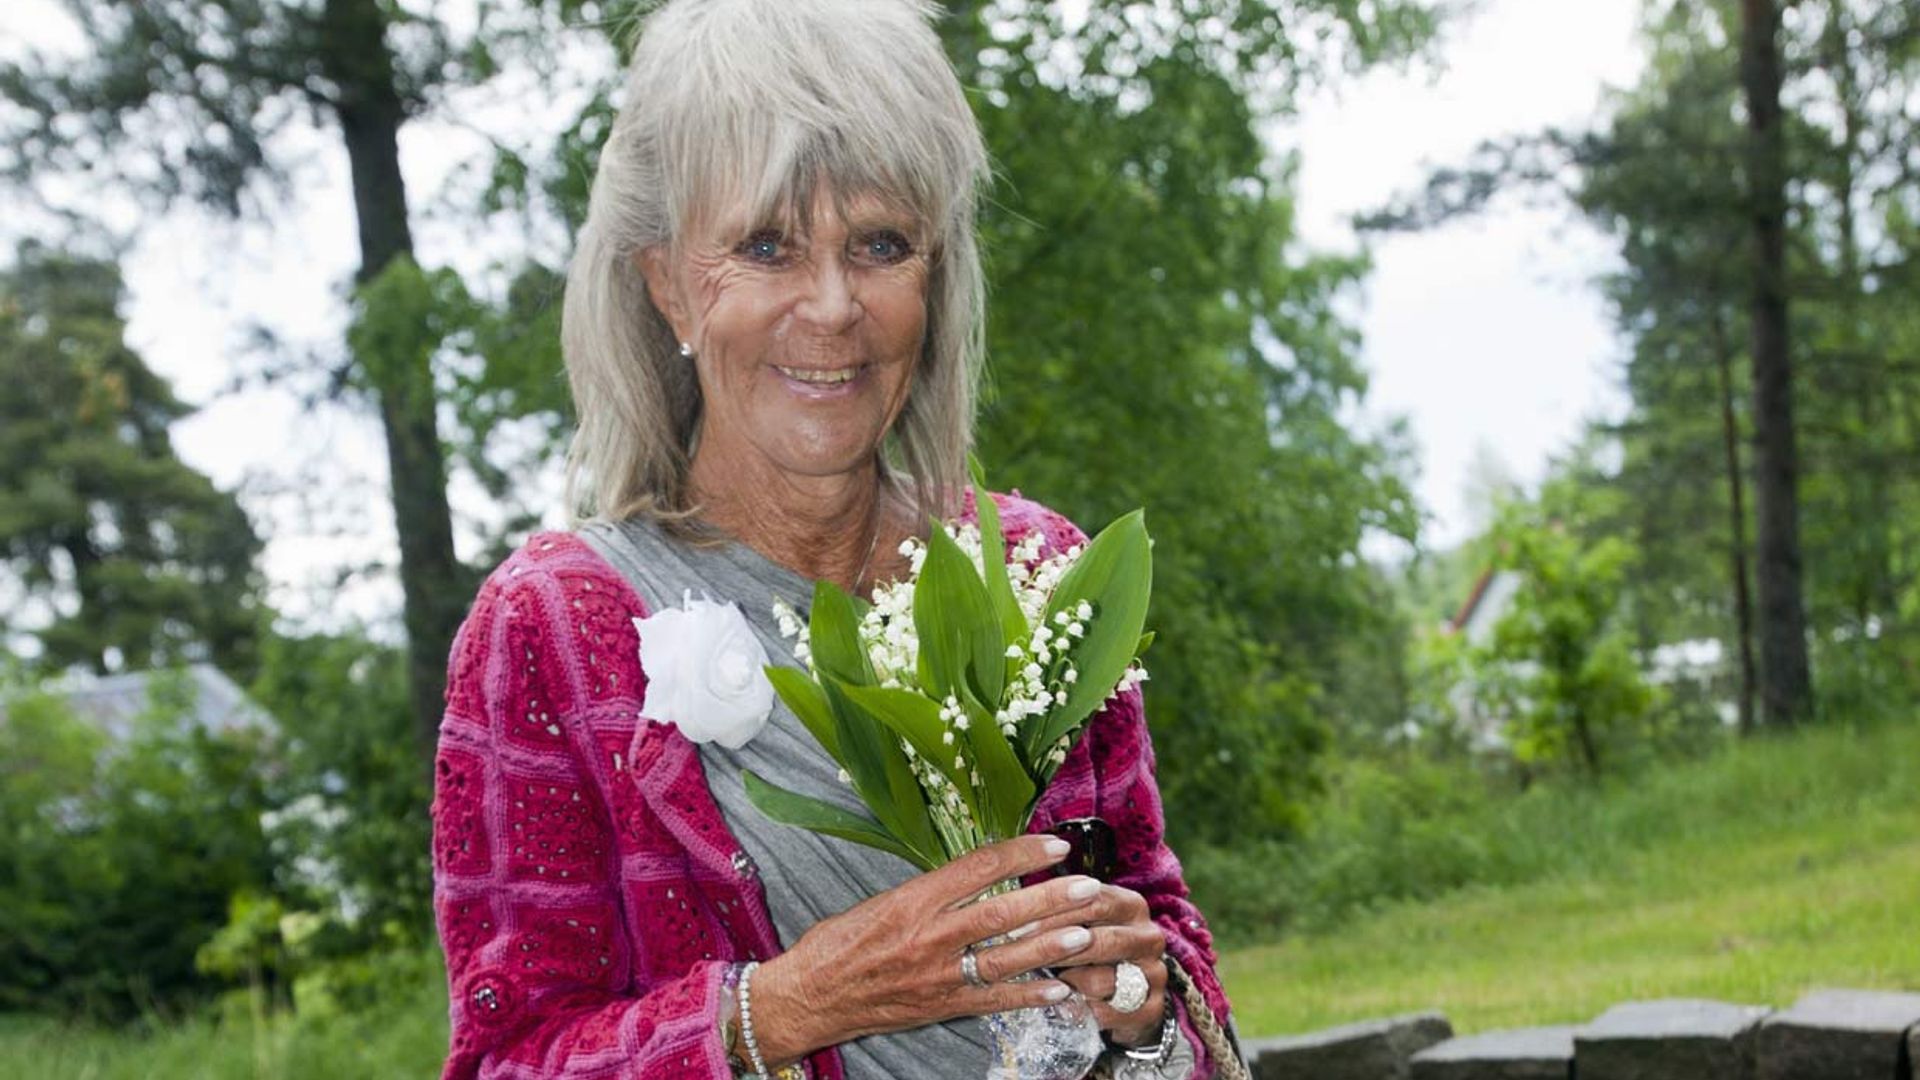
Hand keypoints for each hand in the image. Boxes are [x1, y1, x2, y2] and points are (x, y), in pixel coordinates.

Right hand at [745, 835, 1109, 1065]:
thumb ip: (930, 889)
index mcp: (913, 899)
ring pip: (1005, 957)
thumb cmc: (840, 943)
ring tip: (1085, 932)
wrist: (809, 996)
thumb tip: (979, 871)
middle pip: (1002, 913)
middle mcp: (929, 935)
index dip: (1022, 854)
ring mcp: (937, 975)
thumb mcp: (881, 900)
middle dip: (1050, 899)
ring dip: (1049, 946)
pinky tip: (1059, 988)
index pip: (979, 868)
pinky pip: (993, 1001)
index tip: (1056, 846)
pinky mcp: (941, 1006)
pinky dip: (1028, 995)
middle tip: (1089, 886)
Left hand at [1020, 883, 1168, 1045]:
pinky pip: (1108, 1014)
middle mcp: (1148, 937)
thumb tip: (1015, 908)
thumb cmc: (1092, 951)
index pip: (1095, 901)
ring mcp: (1154, 974)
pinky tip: (1061, 1008)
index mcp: (1131, 906)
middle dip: (1057, 949)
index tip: (1018, 924)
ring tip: (1039, 983)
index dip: (1055, 911)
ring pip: (1102, 980)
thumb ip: (1060, 912)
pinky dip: (1081, 1011)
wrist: (1129, 998)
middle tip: (1019, 955)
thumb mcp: (1082, 923)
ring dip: (1067, 983)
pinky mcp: (1152, 1010)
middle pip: (1101, 940)